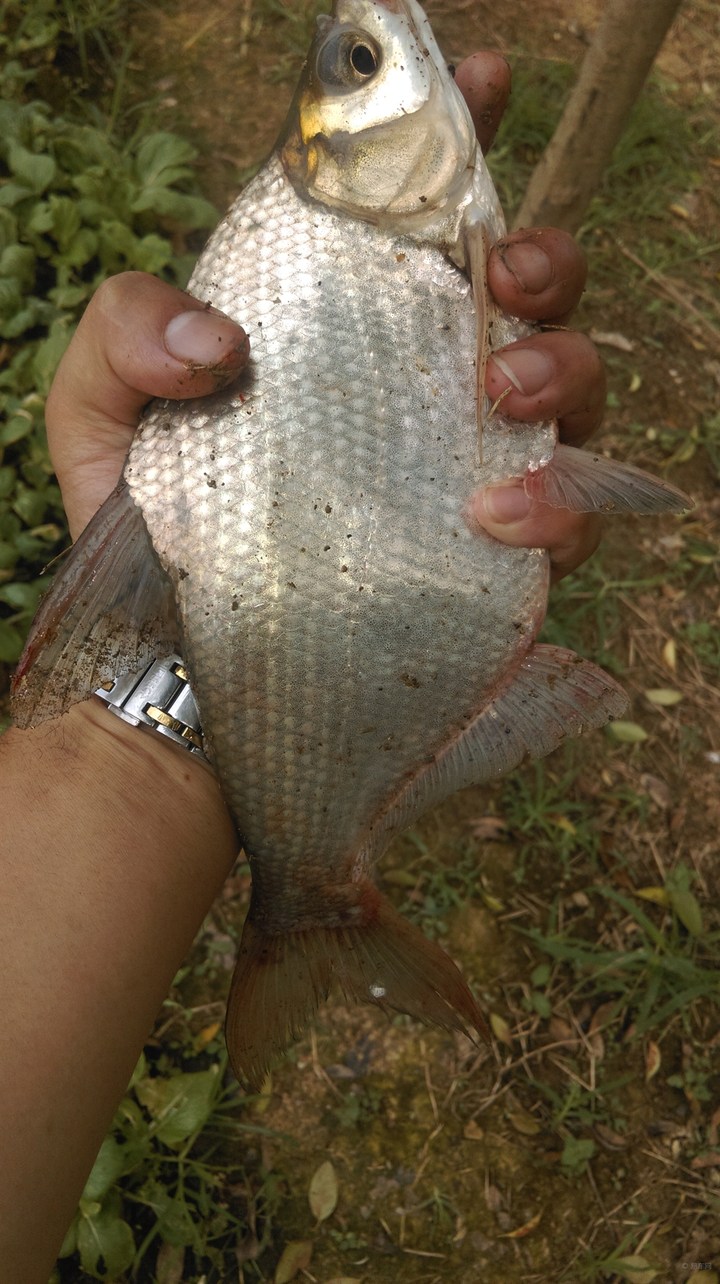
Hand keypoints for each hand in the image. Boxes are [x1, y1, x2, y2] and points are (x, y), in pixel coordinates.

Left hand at [46, 55, 603, 582]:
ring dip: (563, 365)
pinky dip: (563, 504)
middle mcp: (416, 387)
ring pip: (574, 387)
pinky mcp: (495, 557)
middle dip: (541, 257)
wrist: (178, 668)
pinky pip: (574, 518)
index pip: (413, 215)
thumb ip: (122, 329)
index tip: (480, 85)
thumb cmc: (145, 532)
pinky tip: (498, 512)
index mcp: (340, 327)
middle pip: (526, 291)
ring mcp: (464, 468)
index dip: (457, 138)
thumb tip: (217, 341)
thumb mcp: (97, 411)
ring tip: (501, 390)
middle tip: (503, 275)